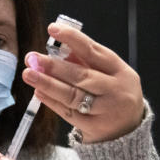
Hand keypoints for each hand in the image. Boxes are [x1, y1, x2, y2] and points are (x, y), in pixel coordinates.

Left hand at [22, 22, 144, 142]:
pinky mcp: (95, 128)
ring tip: (29, 74)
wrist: (129, 130)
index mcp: (121, 71)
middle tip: (32, 58)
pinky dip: (52, 101)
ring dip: (48, 84)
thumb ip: (85, 61)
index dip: (72, 39)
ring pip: (73, 95)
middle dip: (54, 66)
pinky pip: (69, 113)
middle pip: (81, 76)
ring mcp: (106, 110)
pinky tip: (39, 92)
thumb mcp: (109, 75)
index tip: (52, 29)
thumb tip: (57, 48)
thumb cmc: (113, 94)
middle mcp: (116, 90)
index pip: (94, 51)